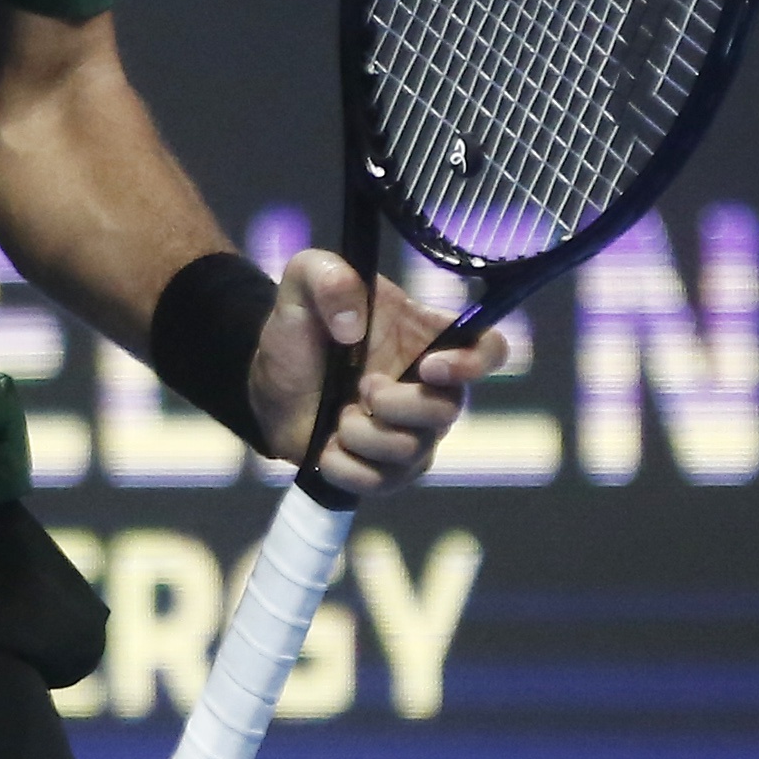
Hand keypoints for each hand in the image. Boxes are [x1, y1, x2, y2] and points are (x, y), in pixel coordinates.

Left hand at [246, 250, 512, 496]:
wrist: (269, 384)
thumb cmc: (303, 328)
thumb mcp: (304, 279)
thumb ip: (329, 277)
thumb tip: (353, 326)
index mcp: (429, 338)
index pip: (489, 349)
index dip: (475, 362)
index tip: (429, 365)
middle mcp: (432, 389)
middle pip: (450, 409)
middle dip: (399, 403)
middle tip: (363, 387)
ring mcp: (413, 435)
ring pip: (412, 450)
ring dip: (363, 433)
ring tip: (338, 414)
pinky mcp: (386, 472)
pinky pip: (381, 482)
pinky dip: (346, 466)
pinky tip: (328, 445)